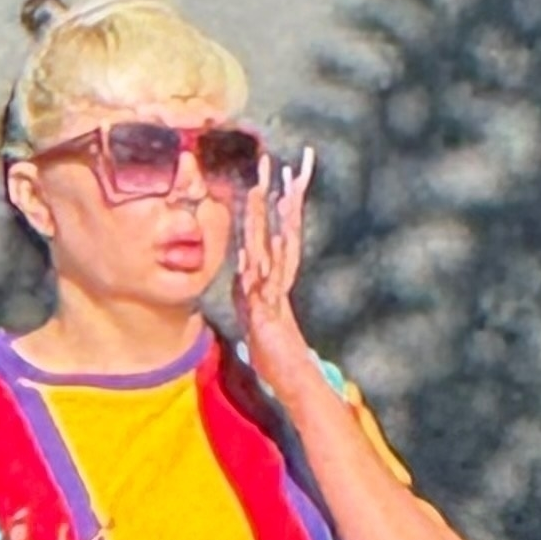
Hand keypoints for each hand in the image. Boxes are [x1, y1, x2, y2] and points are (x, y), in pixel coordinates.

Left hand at [234, 147, 321, 406]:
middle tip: (292, 161)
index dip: (276, 200)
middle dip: (285, 194)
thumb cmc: (272, 350)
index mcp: (272, 273)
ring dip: (283, 216)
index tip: (279, 171)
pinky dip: (276, 258)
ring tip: (285, 187)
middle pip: (284, 227)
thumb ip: (251, 290)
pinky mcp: (272, 309)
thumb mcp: (254, 311)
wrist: (289, 378)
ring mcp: (278, 291)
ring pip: (281, 246)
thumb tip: (247, 277)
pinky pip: (274, 279)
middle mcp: (279, 276)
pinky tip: (278, 237)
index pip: (276, 229)